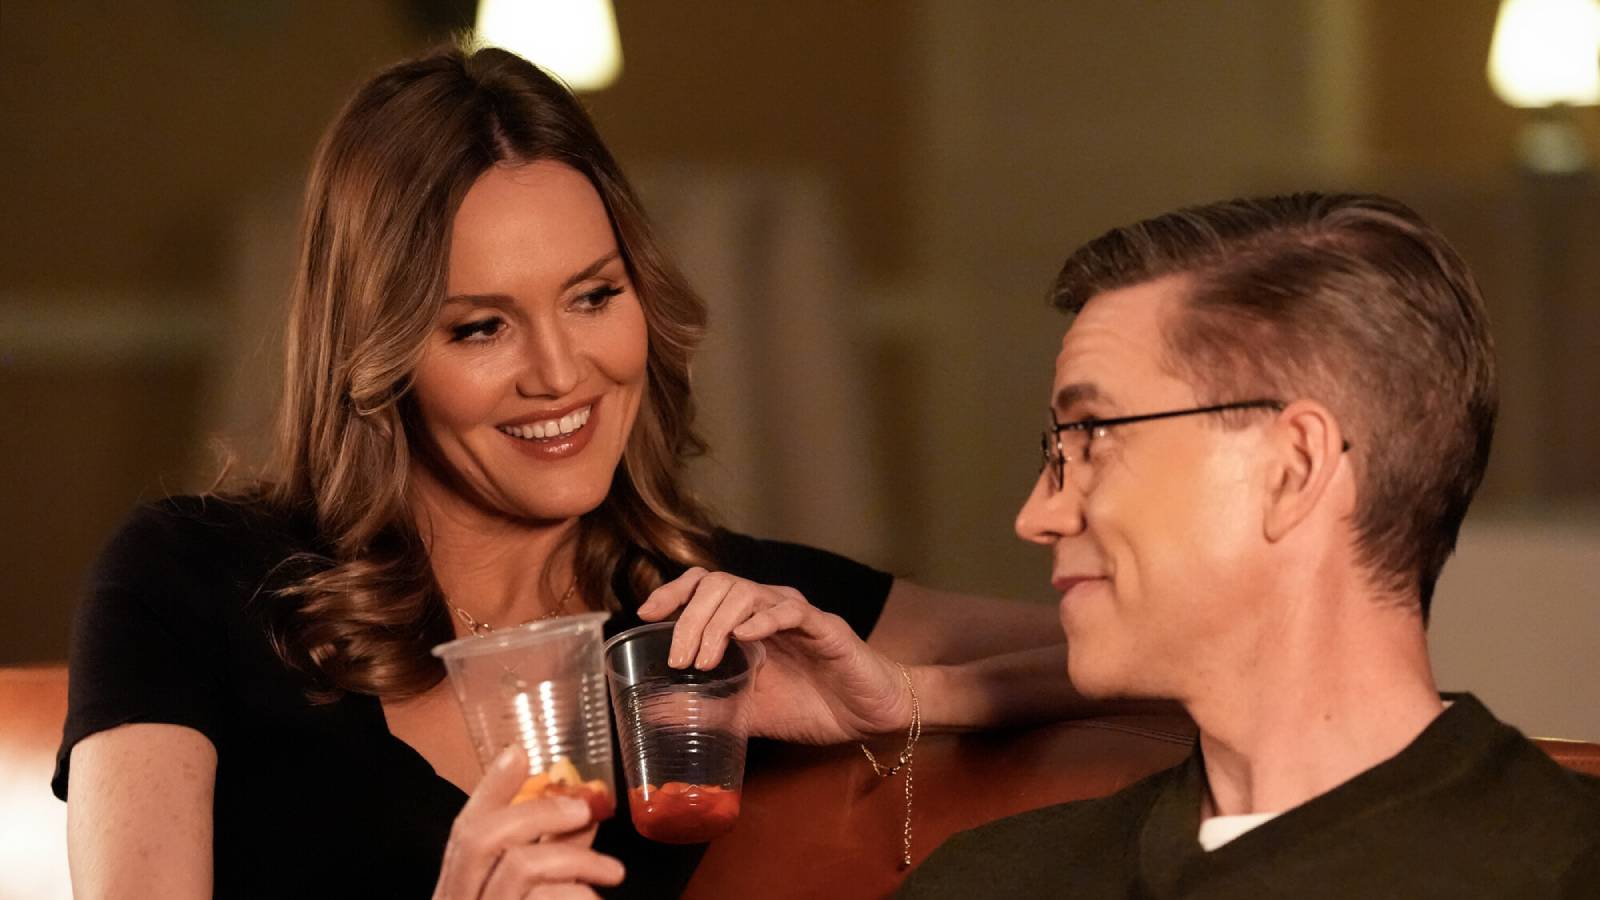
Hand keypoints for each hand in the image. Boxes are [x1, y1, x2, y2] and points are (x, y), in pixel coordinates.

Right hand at [432, 745, 624, 899]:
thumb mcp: (533, 892)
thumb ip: (553, 852)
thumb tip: (582, 809)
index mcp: (457, 887)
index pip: (463, 829)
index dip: (489, 788)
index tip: (519, 752)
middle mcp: (456, 898)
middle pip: (480, 837)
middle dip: (537, 812)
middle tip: (585, 809)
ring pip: (519, 866)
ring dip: (576, 859)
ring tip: (613, 872)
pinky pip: (543, 899)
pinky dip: (577, 894)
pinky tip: (595, 899)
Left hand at [637, 568, 913, 743]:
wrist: (869, 716)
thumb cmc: (812, 706)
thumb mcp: (746, 711)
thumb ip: (704, 707)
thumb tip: (649, 712)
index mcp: (747, 621)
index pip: (703, 586)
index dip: (673, 592)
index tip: (646, 614)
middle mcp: (768, 608)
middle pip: (718, 585)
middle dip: (689, 618)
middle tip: (678, 660)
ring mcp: (796, 615)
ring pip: (747, 592)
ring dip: (717, 622)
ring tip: (704, 661)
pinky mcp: (825, 628)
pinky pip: (791, 611)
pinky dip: (763, 619)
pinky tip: (745, 638)